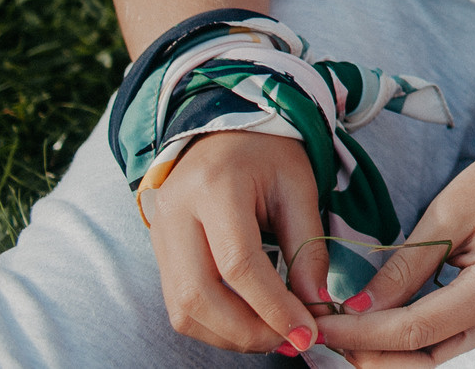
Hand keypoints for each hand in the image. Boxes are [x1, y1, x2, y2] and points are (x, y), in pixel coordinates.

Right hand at [139, 128, 333, 356]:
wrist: (226, 132)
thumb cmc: (269, 155)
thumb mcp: (300, 187)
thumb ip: (308, 246)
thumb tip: (315, 304)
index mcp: (215, 188)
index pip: (238, 264)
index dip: (273, 306)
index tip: (307, 332)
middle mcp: (175, 215)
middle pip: (199, 296)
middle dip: (248, 331)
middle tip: (291, 341)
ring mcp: (159, 236)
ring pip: (183, 310)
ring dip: (230, 336)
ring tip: (276, 335)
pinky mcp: (159, 254)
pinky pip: (179, 306)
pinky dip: (215, 326)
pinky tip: (251, 324)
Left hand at [315, 110, 474, 365]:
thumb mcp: (446, 212)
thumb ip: (404, 268)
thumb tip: (358, 310)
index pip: (415, 331)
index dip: (361, 334)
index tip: (318, 324)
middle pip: (429, 361)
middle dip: (373, 355)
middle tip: (327, 334)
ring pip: (443, 358)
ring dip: (394, 354)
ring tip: (350, 333)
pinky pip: (457, 342)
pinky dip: (419, 342)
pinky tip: (387, 326)